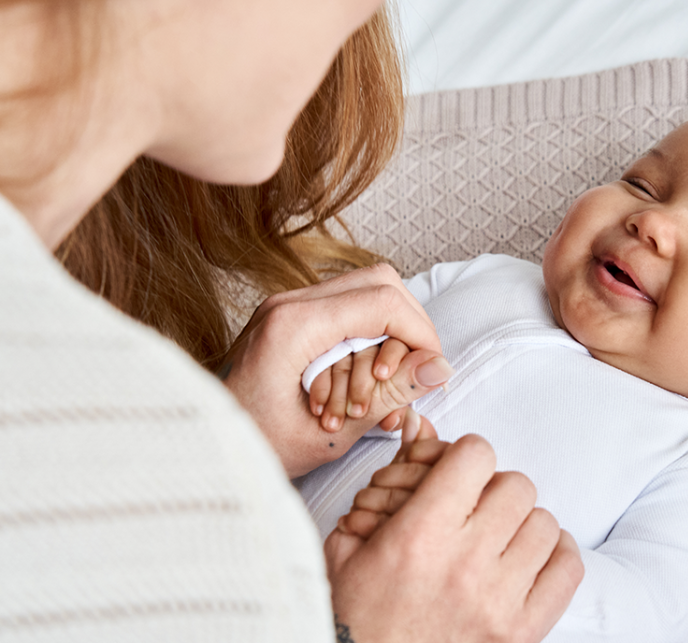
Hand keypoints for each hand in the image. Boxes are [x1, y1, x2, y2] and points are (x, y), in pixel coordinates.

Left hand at [222, 263, 453, 477]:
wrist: (197, 455)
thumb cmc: (251, 452)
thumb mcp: (332, 434)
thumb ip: (390, 395)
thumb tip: (440, 368)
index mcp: (294, 326)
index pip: (383, 301)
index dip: (421, 332)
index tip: (433, 368)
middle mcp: (288, 304)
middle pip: (379, 282)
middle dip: (409, 326)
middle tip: (416, 371)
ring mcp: (284, 308)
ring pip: (363, 292)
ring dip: (386, 334)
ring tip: (383, 389)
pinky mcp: (285, 319)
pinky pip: (342, 311)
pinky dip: (365, 340)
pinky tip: (362, 386)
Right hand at [324, 431, 584, 642]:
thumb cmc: (353, 614)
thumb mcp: (351, 541)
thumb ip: (391, 478)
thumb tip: (419, 423)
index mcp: (419, 536)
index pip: (476, 456)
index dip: (466, 455)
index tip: (458, 472)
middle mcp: (465, 565)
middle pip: (516, 486)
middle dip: (494, 488)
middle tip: (475, 508)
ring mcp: (499, 602)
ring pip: (544, 524)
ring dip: (522, 524)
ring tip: (497, 538)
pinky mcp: (522, 632)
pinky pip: (567, 569)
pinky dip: (554, 556)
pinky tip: (526, 560)